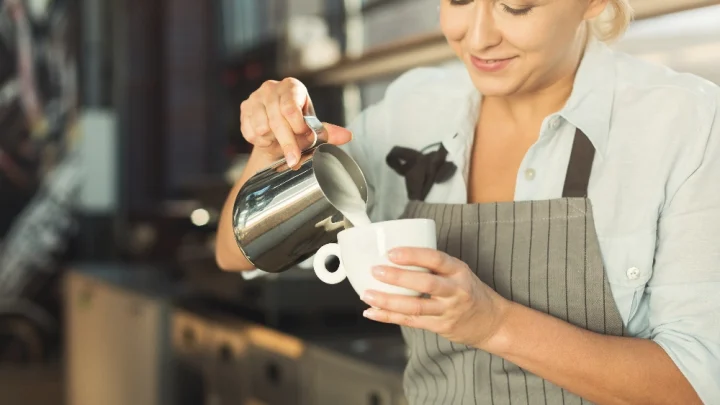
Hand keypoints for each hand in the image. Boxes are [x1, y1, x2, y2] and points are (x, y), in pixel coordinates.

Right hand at [240, 78, 351, 167]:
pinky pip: (250, 131)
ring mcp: (255, 97)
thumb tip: (347, 136)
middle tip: (293, 160)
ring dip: (272, 140)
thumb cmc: (296, 127)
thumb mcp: (312, 128)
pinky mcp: (244, 108)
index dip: (297, 129)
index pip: (291, 109)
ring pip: (262, 127)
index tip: (304, 139)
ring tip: (279, 140)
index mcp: (292, 87)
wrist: (275, 133)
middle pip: (277, 120)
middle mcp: (272, 88)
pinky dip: (259, 140)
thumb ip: (328, 132)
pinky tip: (267, 137)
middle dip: (287, 143)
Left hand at [361, 247, 511, 348]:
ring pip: (415, 306)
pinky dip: (389, 317)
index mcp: (458, 270)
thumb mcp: (458, 272)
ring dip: (388, 301)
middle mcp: (455, 290)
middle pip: (425, 284)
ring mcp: (448, 310)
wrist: (491, 321)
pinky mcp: (440, 326)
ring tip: (367, 294)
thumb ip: (433, 266)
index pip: (436, 259)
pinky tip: (372, 312)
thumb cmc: (468, 291)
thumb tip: (393, 255)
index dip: (413, 255)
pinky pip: (411, 321)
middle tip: (375, 271)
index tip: (392, 253)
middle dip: (398, 278)